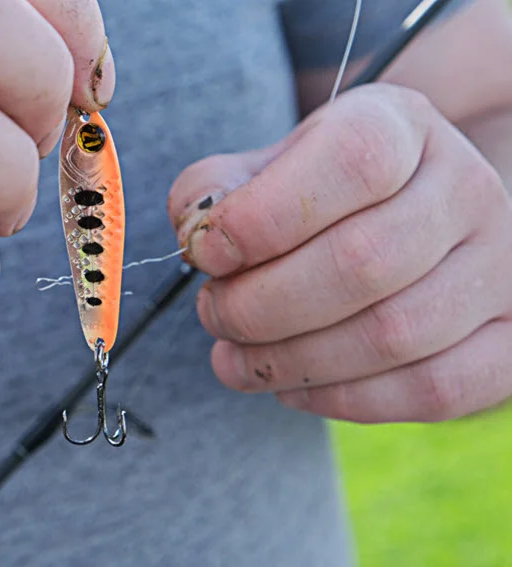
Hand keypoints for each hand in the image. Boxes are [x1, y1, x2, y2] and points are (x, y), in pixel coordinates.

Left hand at [168, 84, 511, 423]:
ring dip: (289, 361)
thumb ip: (218, 189)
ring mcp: (498, 267)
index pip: (351, 161)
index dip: (263, 218)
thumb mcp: (268, 167)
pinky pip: (433, 389)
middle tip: (214, 314)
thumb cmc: (319, 196)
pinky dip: (343, 400)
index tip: (206, 252)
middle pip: (363, 262)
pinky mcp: (506, 338)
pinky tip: (292, 387)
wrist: (405, 214)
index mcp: (402, 127)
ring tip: (234, 358)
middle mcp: (466, 189)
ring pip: (393, 336)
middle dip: (260, 305)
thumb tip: (196, 233)